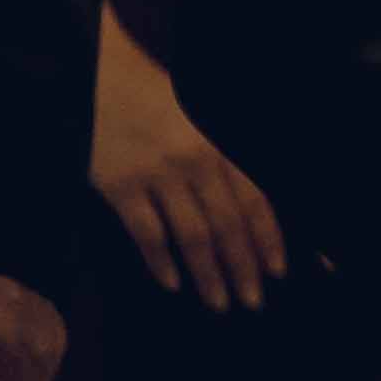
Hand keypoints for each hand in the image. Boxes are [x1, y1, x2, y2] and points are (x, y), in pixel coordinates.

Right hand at [93, 11, 287, 312]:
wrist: (102, 77)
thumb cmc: (160, 95)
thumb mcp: (208, 114)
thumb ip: (232, 153)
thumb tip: (259, 197)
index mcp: (223, 143)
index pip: (256, 200)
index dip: (269, 238)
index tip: (278, 270)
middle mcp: (197, 161)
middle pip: (228, 224)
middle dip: (244, 266)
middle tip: (253, 301)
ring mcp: (157, 175)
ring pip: (192, 235)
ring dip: (208, 273)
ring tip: (220, 302)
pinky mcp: (120, 186)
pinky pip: (146, 233)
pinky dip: (161, 262)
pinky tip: (172, 283)